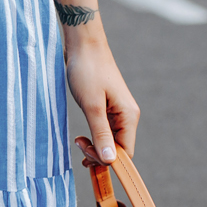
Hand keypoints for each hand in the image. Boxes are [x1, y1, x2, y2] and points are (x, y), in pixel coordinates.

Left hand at [63, 25, 138, 163]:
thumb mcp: (92, 106)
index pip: (125, 153)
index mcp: (129, 116)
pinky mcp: (107, 109)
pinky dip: (93, 138)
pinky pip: (104, 132)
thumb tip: (110, 161)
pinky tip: (82, 137)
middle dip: (98, 153)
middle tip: (79, 144)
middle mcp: (127, 116)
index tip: (85, 158)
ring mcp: (118, 113)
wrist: (83, 45)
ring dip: (94, 146)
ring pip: (109, 142)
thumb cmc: (87, 71)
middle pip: (117, 149)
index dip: (107, 160)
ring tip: (78, 141)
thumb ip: (101, 134)